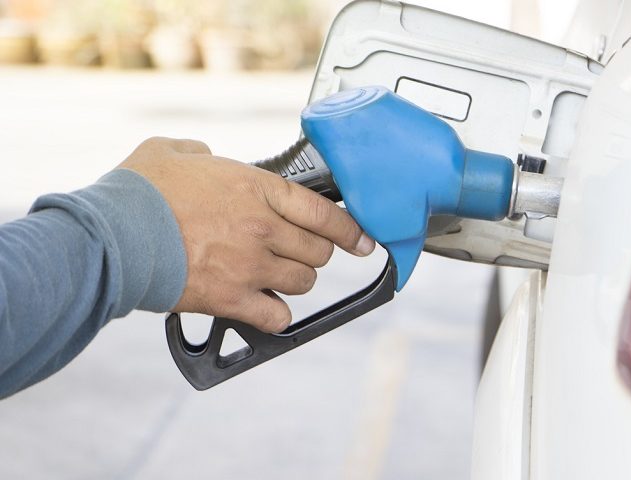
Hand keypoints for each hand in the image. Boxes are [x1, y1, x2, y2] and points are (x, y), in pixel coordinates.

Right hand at [119, 137, 374, 331]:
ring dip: (295, 280)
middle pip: (319, 251)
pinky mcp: (232, 299)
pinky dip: (274, 313)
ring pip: (304, 282)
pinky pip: (277, 315)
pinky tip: (261, 305)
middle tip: (298, 252)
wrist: (111, 236)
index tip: (363, 241)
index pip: (324, 212)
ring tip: (275, 276)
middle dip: (314, 253)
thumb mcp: (171, 150)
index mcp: (256, 187)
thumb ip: (201, 152)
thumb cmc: (138, 191)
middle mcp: (262, 227)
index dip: (351, 230)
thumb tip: (207, 158)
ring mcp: (250, 265)